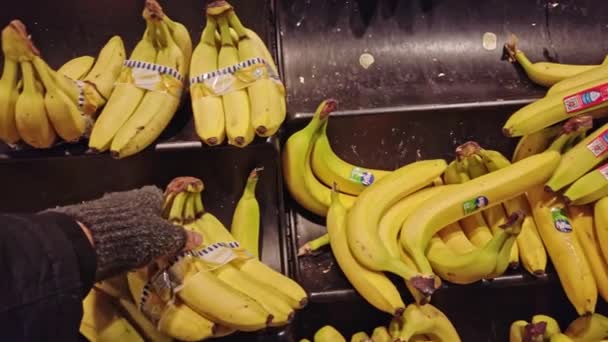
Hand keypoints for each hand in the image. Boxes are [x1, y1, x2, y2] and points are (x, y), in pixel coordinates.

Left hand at [46, 185, 202, 279]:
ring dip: (128, 231)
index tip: (169, 229)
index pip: (161, 198)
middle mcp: (127, 195)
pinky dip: (112, 237)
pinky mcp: (88, 218)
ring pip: (123, 217)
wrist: (88, 241)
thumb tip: (199, 238)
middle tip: (152, 242)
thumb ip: (180, 238)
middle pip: (141, 208)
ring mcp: (106, 206)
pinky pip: (106, 227)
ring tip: (132, 250)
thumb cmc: (136, 236)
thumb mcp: (164, 239)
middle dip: (146, 223)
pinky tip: (113, 251)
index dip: (166, 213)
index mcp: (149, 195)